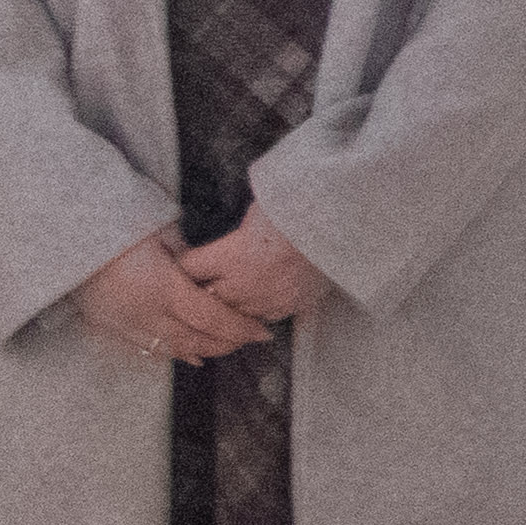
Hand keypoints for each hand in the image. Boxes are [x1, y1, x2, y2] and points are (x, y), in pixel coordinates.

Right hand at [74, 231, 268, 365]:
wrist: (63, 241)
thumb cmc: (115, 228)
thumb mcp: (160, 232)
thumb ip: (188, 256)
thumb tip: (211, 270)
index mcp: (163, 287)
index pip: (211, 317)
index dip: (239, 328)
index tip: (262, 332)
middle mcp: (146, 312)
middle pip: (194, 339)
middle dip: (226, 343)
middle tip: (250, 341)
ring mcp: (125, 324)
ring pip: (171, 349)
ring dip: (202, 351)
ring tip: (226, 348)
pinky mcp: (108, 326)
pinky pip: (145, 348)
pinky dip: (171, 354)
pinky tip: (189, 356)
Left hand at [183, 208, 334, 328]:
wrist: (345, 222)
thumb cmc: (303, 206)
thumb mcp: (262, 207)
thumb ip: (240, 226)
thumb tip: (233, 228)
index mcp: (233, 254)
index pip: (188, 267)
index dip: (181, 263)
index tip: (181, 261)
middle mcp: (245, 283)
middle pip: (204, 297)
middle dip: (198, 289)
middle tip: (194, 284)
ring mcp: (268, 298)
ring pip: (232, 314)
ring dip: (227, 304)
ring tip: (224, 296)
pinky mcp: (291, 306)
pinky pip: (263, 317)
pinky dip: (256, 311)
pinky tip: (257, 301)